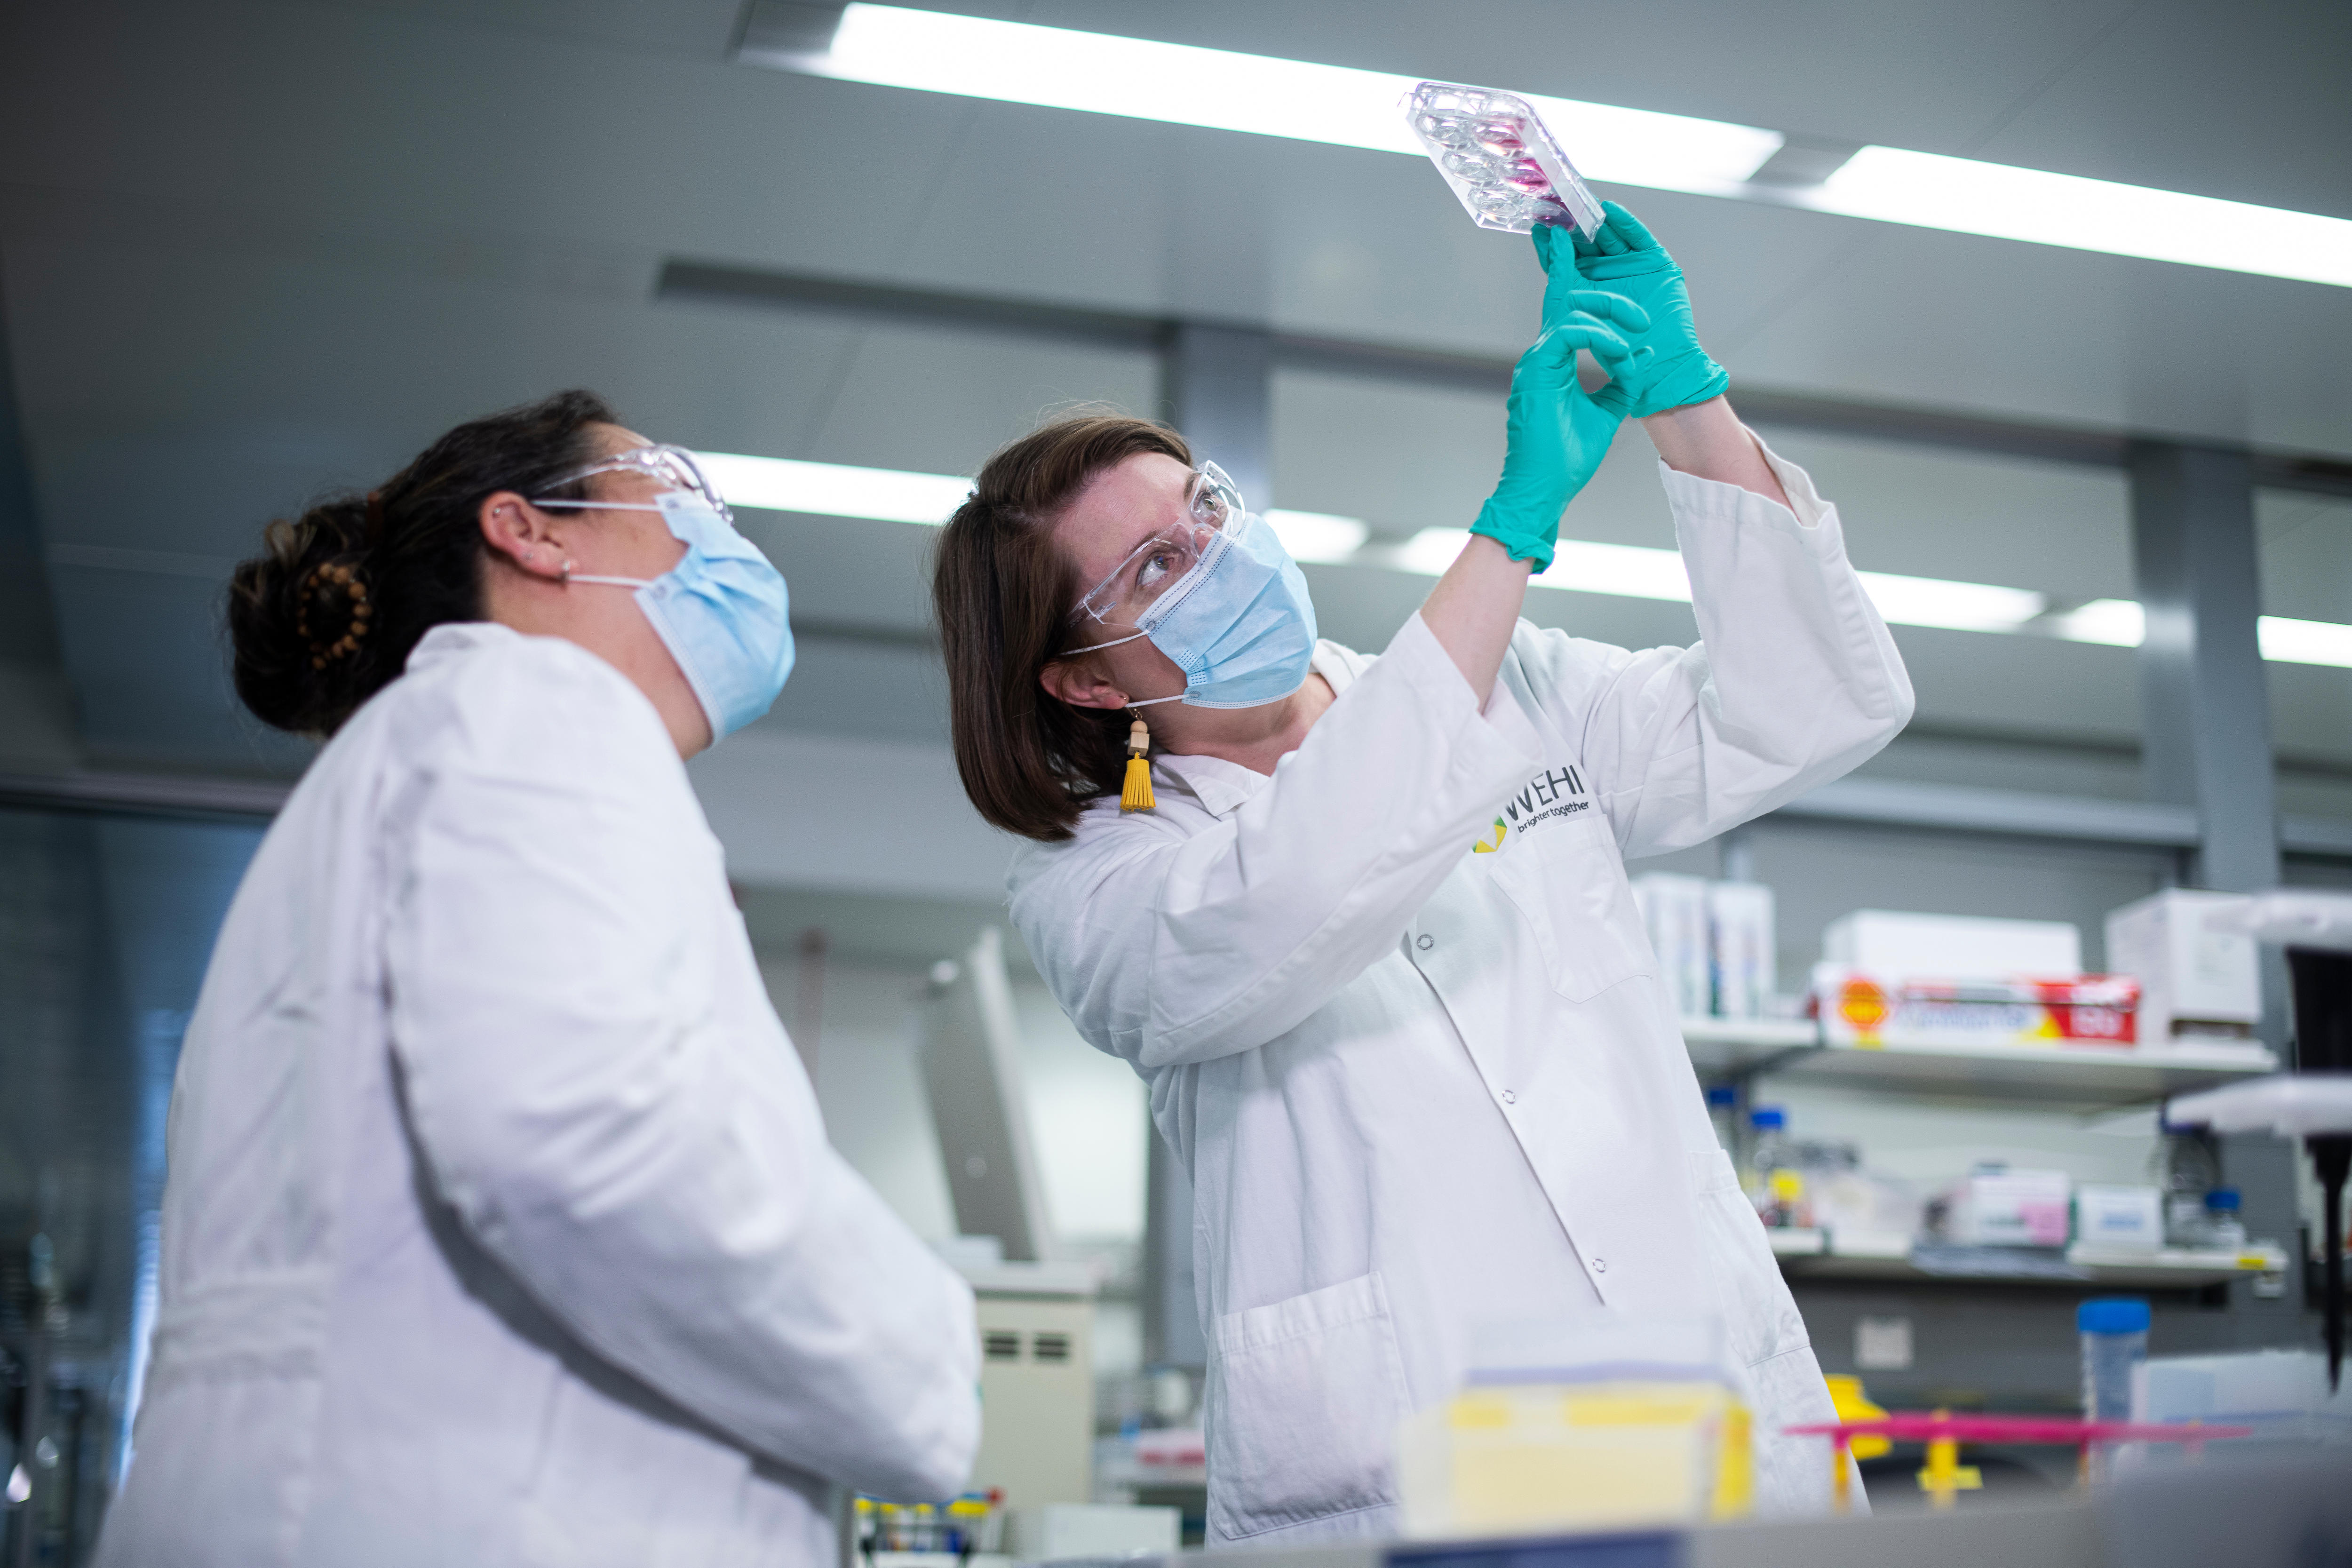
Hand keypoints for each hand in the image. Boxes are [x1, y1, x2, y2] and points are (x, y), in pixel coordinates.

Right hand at [1468, 296, 1651, 570]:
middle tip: (1642, 320)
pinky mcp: (1537, 370)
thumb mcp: (1608, 412)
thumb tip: (1645, 352)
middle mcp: (1542, 357)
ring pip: (1573, 313)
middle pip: (1572, 302)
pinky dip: (1601, 338)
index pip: (1572, 317)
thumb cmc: (1566, 459)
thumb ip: (1623, 383)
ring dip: (1611, 322)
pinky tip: (1621, 356)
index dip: (1601, 302)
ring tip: (1631, 350)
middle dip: (1610, 301)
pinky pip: (1570, 331)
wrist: (1545, 489)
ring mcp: (1536, 362)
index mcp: (1555, 365)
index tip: (1642, 323)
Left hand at [1535, 201, 1728, 417]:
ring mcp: (1631, 266)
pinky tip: (1610, 210)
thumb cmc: (1620, 356)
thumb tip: (1551, 252)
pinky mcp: (1656, 263)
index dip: (1551, 244)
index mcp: (1586, 288)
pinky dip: (1626, 223)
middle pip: (1585, 241)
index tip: (1536, 224)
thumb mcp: (1582, 318)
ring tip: (1579, 201)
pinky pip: (1639, 238)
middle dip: (1571, 222)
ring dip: (1594, 217)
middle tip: (1557, 202)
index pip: (1564, 260)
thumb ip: (1566, 285)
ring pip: (1609, 235)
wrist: (1658, 371)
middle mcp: (1607, 273)